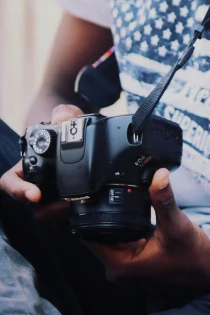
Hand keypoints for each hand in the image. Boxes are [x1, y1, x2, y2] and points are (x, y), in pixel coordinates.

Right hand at [0, 103, 82, 218]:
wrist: (78, 135)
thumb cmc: (64, 126)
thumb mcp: (67, 114)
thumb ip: (65, 111)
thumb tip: (62, 117)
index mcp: (26, 165)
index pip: (10, 182)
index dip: (18, 190)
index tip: (35, 194)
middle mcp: (32, 182)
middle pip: (31, 204)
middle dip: (47, 208)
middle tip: (65, 204)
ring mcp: (47, 194)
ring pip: (47, 213)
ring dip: (60, 212)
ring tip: (76, 204)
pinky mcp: (63, 201)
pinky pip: (62, 213)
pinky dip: (71, 211)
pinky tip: (83, 204)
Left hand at [86, 169, 209, 291]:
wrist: (207, 272)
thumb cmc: (192, 256)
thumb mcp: (177, 225)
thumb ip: (164, 200)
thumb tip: (158, 174)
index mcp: (120, 264)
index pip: (89, 236)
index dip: (87, 213)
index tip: (92, 191)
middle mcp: (118, 268)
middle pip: (97, 234)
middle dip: (103, 211)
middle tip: (111, 187)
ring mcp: (126, 264)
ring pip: (110, 235)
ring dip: (116, 218)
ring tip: (128, 197)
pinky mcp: (135, 259)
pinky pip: (121, 238)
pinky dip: (126, 224)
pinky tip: (136, 211)